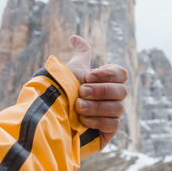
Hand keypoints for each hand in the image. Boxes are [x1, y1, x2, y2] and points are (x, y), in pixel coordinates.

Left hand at [66, 35, 127, 149]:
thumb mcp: (72, 69)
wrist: (49, 116)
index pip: (121, 74)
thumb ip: (80, 54)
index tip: (88, 76)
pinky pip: (113, 124)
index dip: (108, 74)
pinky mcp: (107, 133)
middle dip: (100, 91)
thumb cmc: (60, 91)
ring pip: (118, 108)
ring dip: (96, 106)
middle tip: (81, 92)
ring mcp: (110, 116)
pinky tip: (82, 121)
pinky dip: (98, 121)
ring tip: (78, 107)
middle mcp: (109, 99)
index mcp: (105, 82)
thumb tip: (74, 37)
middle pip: (122, 91)